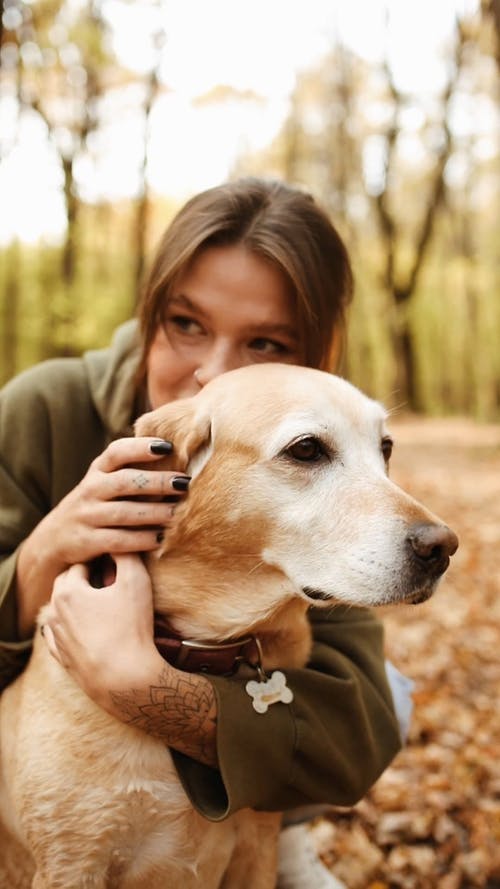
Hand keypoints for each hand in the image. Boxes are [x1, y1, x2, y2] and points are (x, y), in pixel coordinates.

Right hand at [16, 437, 189, 634]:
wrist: (53, 540)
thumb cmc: (94, 506)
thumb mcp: (103, 483)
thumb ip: (130, 470)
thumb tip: (176, 454)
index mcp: (97, 471)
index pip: (117, 452)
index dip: (141, 447)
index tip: (167, 447)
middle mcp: (90, 490)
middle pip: (125, 482)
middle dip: (157, 482)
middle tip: (184, 484)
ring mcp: (86, 516)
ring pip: (124, 513)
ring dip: (154, 513)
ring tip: (178, 513)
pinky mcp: (86, 542)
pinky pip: (118, 540)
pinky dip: (141, 540)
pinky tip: (161, 539)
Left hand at [43, 554, 162, 705]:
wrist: (124, 679)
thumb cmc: (131, 628)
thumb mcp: (136, 581)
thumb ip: (126, 555)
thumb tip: (120, 543)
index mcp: (67, 591)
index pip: (81, 564)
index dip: (99, 561)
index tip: (115, 564)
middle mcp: (54, 612)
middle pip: (67, 584)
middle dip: (85, 579)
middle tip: (109, 580)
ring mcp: (55, 636)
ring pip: (61, 609)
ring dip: (77, 602)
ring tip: (102, 604)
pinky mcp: (61, 657)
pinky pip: (60, 634)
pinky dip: (71, 626)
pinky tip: (89, 627)